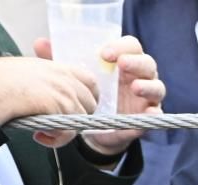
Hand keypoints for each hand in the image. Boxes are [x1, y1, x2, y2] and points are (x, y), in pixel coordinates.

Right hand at [0, 55, 96, 148]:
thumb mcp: (24, 72)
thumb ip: (41, 81)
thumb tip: (43, 96)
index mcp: (57, 68)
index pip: (89, 81)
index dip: (87, 97)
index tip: (76, 109)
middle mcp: (65, 78)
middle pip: (91, 102)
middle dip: (78, 117)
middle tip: (58, 125)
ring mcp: (66, 91)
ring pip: (82, 119)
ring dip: (65, 130)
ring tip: (45, 132)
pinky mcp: (63, 106)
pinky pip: (70, 131)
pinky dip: (57, 139)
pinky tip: (41, 137)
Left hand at [33, 35, 165, 156]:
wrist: (91, 129)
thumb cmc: (88, 95)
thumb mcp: (75, 78)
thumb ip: (60, 61)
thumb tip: (40, 43)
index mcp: (123, 62)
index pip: (130, 46)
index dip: (121, 46)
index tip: (104, 53)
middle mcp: (138, 77)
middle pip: (147, 63)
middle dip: (136, 62)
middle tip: (121, 64)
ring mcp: (146, 97)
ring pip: (157, 86)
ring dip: (147, 85)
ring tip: (135, 87)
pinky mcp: (146, 118)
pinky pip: (157, 115)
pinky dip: (155, 114)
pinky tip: (149, 113)